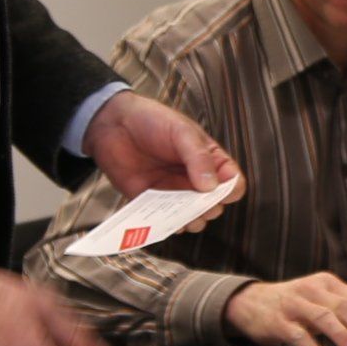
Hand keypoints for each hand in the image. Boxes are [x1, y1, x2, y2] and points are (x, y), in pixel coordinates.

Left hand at [81, 96, 240, 226]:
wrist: (114, 124)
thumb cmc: (152, 120)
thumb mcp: (181, 132)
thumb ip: (198, 157)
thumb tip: (212, 187)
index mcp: (209, 160)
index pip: (232, 182)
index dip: (231, 190)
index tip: (221, 191)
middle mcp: (194, 180)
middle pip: (214, 206)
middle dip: (209, 208)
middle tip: (196, 201)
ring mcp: (174, 193)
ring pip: (193, 219)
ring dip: (190, 221)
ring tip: (181, 212)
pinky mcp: (152, 203)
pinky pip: (165, 222)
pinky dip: (166, 225)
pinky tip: (162, 218)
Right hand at [227, 273, 346, 345]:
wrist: (248, 302)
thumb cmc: (290, 304)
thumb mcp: (316, 298)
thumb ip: (339, 311)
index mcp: (325, 282)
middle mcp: (311, 289)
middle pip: (344, 307)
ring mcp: (294, 305)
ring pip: (324, 318)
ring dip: (343, 337)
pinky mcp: (278, 322)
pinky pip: (300, 337)